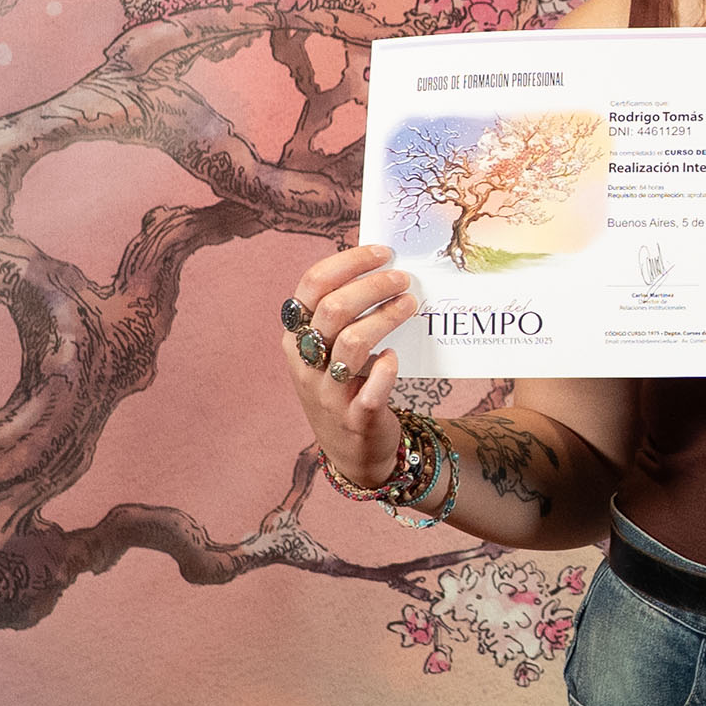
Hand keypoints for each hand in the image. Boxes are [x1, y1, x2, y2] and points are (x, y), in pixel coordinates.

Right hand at [283, 242, 416, 490]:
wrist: (353, 452)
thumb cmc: (345, 387)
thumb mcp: (328, 351)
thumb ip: (343, 314)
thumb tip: (381, 265)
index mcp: (295, 338)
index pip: (311, 286)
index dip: (348, 263)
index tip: (383, 253)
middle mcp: (305, 364)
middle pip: (333, 309)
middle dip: (373, 286)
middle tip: (402, 279)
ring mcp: (327, 393)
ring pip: (353, 342)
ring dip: (386, 317)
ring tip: (410, 304)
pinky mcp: (355, 418)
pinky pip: (371, 389)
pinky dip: (386, 369)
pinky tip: (395, 357)